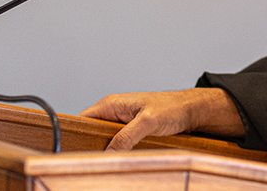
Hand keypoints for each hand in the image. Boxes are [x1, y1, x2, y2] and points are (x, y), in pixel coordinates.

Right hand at [79, 88, 244, 150]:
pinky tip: (119, 160)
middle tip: (94, 161)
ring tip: (107, 162)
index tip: (75, 151)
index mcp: (111, 104)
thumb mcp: (148, 122)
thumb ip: (127, 136)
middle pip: (91, 133)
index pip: (83, 120)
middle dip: (92, 147)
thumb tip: (109, 153)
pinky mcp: (131, 131)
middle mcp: (114, 112)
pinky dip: (117, 152)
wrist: (191, 110)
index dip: (76, 135)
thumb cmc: (172, 107)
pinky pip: (117, 144)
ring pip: (104, 140)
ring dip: (106, 151)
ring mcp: (122, 123)